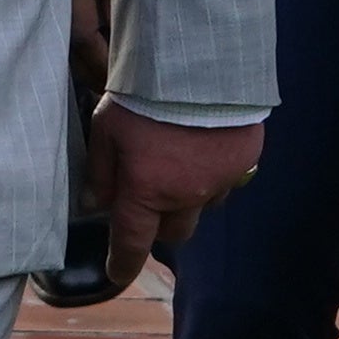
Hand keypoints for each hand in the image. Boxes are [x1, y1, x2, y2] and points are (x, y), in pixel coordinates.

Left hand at [86, 104, 257, 289]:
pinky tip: (205, 146)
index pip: (132, 243)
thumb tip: (93, 204)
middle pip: (174, 232)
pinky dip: (214, 173)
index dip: (123, 263)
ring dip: (189, 198)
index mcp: (147, 191)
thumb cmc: (144, 95)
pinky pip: (228, 181)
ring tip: (181, 164)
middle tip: (149, 200)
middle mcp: (185, 196)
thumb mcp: (107, 128)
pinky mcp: (245, 162)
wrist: (200, 64)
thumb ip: (100, 171)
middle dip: (159, 225)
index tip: (117, 273)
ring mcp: (219, 182)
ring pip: (203, 207)